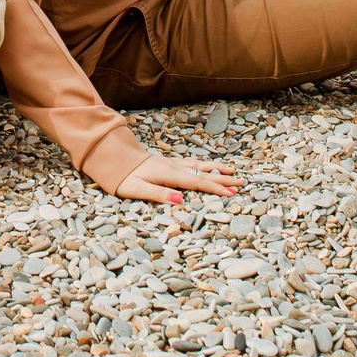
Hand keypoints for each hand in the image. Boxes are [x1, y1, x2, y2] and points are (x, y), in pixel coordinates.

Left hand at [114, 154, 241, 205]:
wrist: (114, 157)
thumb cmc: (123, 176)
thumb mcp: (136, 189)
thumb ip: (158, 194)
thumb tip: (180, 199)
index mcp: (169, 175)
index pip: (197, 182)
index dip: (215, 188)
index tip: (232, 193)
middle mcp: (173, 167)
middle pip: (203, 173)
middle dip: (223, 179)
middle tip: (241, 183)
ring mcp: (172, 163)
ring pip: (199, 165)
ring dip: (217, 169)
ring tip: (232, 171)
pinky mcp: (168, 162)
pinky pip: (192, 163)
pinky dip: (205, 165)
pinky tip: (210, 166)